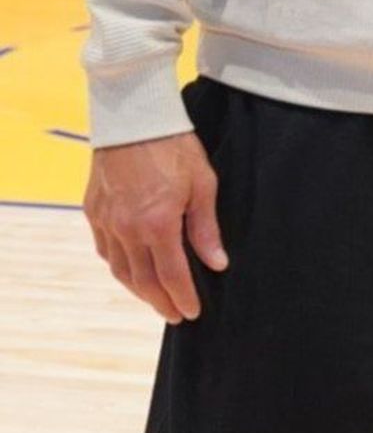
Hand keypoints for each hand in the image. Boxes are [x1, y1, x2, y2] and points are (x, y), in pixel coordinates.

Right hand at [83, 132, 227, 322]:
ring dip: (138, 289)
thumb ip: (206, 228)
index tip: (192, 313)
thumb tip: (217, 264)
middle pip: (143, 280)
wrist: (133, 118)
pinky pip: (104, 250)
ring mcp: (107, 222)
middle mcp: (127, 229)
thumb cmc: (174, 146)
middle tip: (174, 314)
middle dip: (160, 302)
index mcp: (158, 224)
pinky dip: (119, 266)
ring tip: (155, 298)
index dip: (182, 297)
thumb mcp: (202, 183)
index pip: (171, 275)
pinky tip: (130, 270)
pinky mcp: (93, 212)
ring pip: (120, 270)